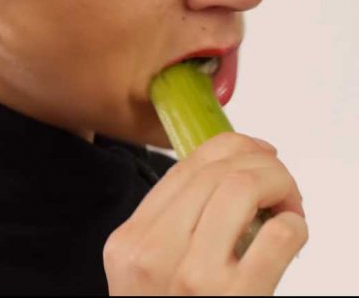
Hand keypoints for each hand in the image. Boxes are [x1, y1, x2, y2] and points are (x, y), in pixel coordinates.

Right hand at [103, 132, 307, 294]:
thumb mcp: (146, 269)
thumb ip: (170, 224)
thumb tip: (229, 176)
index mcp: (129, 241)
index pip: (184, 168)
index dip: (231, 147)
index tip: (257, 152)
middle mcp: (153, 254)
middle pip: (217, 172)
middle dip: (264, 163)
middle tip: (282, 183)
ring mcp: (192, 277)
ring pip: (241, 188)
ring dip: (280, 184)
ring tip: (289, 204)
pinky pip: (277, 236)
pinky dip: (295, 226)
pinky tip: (290, 235)